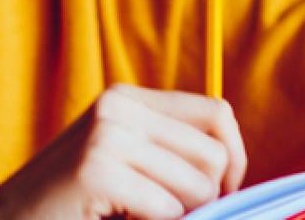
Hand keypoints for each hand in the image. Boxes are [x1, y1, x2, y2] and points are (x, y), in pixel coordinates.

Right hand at [0, 83, 248, 219]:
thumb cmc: (68, 204)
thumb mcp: (120, 161)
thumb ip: (166, 151)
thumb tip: (236, 171)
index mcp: (127, 97)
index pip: (218, 114)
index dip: (234, 158)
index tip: (219, 194)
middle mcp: (118, 106)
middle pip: (214, 154)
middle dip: (208, 198)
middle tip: (171, 216)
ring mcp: (106, 135)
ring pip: (198, 186)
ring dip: (178, 217)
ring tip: (136, 218)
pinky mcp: (96, 170)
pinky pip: (166, 210)